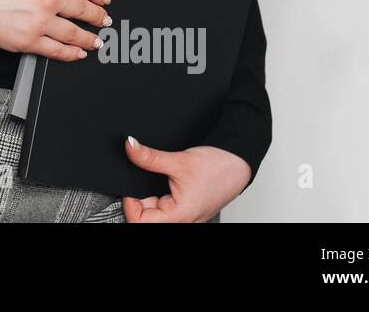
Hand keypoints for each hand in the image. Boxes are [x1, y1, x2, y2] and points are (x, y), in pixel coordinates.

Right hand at [0, 0, 110, 60]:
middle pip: (83, 9)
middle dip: (97, 16)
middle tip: (104, 19)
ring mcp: (41, 20)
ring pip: (75, 33)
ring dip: (89, 38)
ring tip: (97, 40)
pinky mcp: (29, 41)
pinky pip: (57, 50)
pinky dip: (71, 53)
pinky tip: (78, 53)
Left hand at [120, 137, 251, 221]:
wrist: (238, 163)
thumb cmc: (218, 168)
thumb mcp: (179, 160)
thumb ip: (150, 157)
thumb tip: (130, 147)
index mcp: (180, 216)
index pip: (140, 222)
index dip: (130, 204)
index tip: (130, 188)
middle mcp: (183, 221)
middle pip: (147, 217)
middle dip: (141, 198)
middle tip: (148, 179)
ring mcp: (186, 217)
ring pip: (156, 211)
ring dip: (152, 195)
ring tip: (163, 179)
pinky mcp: (187, 210)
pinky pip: (166, 207)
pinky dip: (161, 194)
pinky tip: (169, 182)